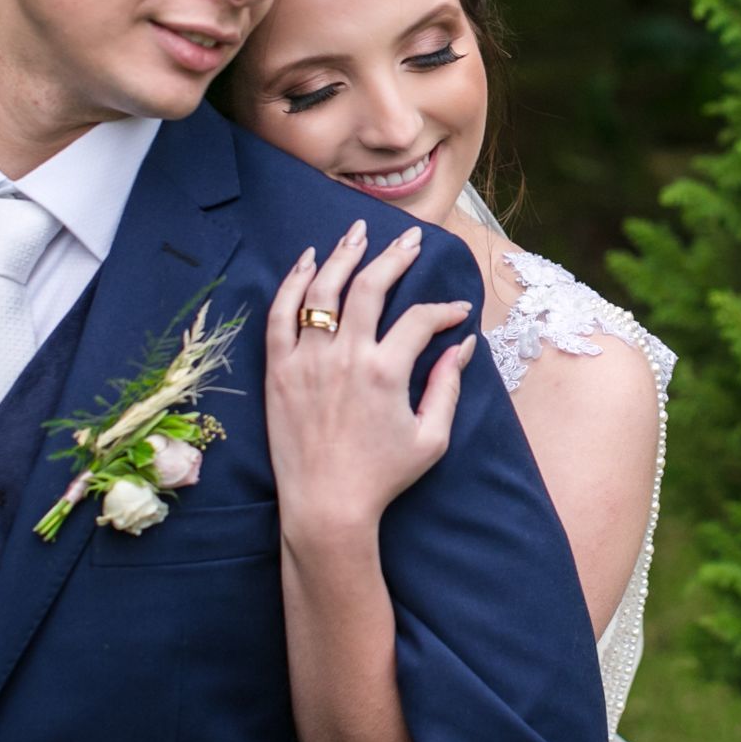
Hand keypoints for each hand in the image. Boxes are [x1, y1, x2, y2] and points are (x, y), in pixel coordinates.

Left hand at [265, 219, 476, 535]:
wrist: (326, 509)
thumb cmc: (382, 477)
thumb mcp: (431, 437)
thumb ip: (447, 386)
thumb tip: (462, 346)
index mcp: (386, 372)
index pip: (420, 320)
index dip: (443, 311)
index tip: (456, 313)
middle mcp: (345, 357)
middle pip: (369, 286)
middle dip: (395, 257)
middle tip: (410, 240)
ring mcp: (306, 360)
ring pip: (323, 289)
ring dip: (343, 254)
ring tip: (358, 233)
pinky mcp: (278, 370)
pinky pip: (280, 314)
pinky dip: (293, 282)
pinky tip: (308, 260)